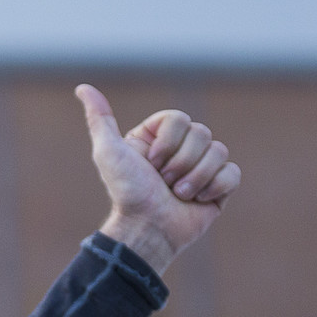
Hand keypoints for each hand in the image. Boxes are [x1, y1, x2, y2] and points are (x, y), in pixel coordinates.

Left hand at [76, 84, 239, 274]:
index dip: (167, 143)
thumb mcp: (108, 151)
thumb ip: (99, 118)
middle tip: (163, 182)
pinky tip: (198, 200)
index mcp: (158, 138)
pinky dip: (216, 186)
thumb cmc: (126, 191)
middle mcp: (180, 150)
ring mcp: (202, 168)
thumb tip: (83, 88)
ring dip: (195, 177)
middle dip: (180, 162)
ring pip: (218, 150)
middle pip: (201, 133)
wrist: (147, 228)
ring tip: (178, 194)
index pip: (179, 119)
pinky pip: (233, 172)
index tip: (150, 164)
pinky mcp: (219, 187)